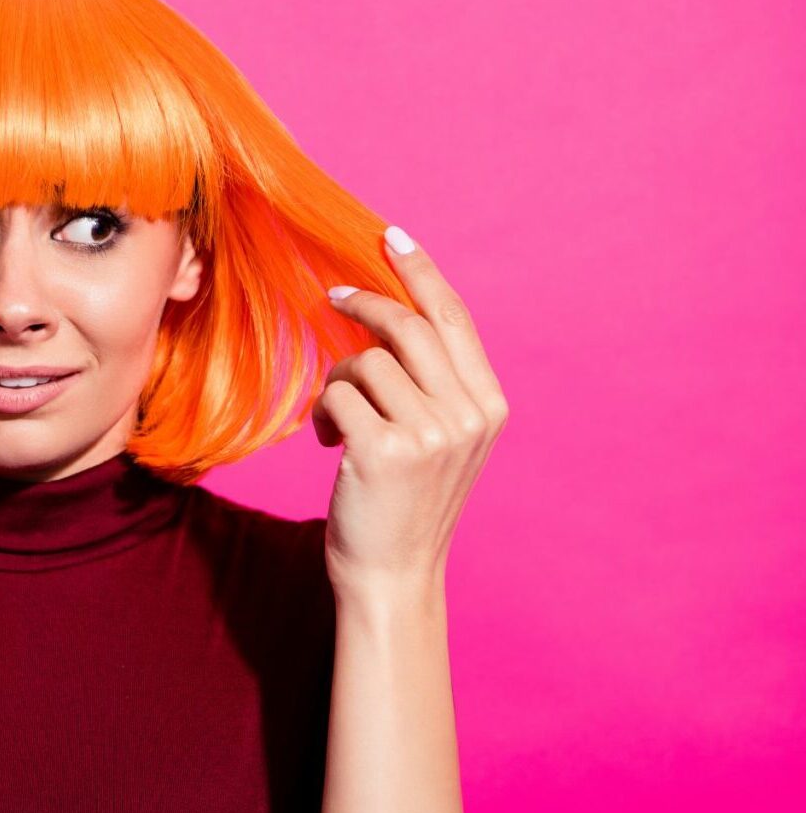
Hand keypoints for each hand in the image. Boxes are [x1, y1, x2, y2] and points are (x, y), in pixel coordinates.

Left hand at [313, 225, 508, 600]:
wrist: (393, 575)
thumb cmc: (405, 501)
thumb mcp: (440, 438)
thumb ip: (432, 382)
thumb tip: (385, 308)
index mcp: (488, 406)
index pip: (453, 318)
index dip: (420, 272)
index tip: (390, 236)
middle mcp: (468, 416)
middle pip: (407, 326)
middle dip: (365, 304)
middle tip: (334, 296)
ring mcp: (430, 434)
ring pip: (366, 360)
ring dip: (338, 380)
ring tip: (337, 421)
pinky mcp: (385, 451)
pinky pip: (338, 394)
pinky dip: (324, 413)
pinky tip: (330, 444)